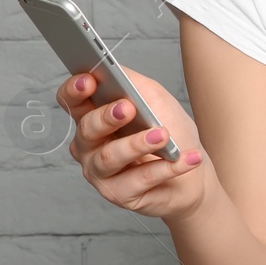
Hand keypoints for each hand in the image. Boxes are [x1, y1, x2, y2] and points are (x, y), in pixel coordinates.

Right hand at [57, 66, 208, 222]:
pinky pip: (139, 179)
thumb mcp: (155, 99)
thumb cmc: (171, 132)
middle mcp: (89, 145)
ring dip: (139, 144)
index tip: (90, 81)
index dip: (75, 91)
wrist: (193, 170)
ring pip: (110, 157)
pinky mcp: (119, 194)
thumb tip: (113, 70)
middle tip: (129, 108)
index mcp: (93, 117)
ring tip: (164, 135)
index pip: (71, 101)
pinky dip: (167, 167)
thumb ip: (132, 83)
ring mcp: (100, 172)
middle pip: (87, 129)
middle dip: (107, 117)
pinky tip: (185, 158)